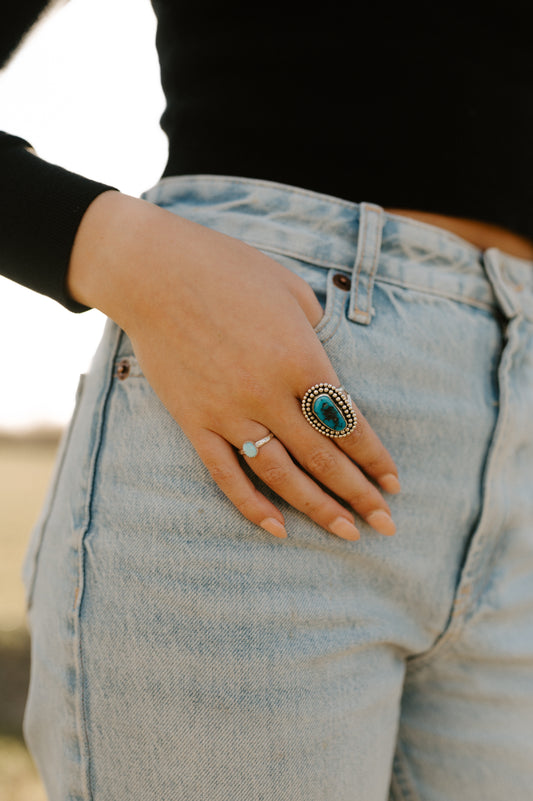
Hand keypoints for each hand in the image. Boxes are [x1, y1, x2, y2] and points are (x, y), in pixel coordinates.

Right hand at [68, 192, 400, 540]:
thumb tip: (329, 365)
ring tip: (347, 534)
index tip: (394, 483)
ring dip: (318, 509)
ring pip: (281, 476)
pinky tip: (278, 530)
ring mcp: (229, 413)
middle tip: (387, 524)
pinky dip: (252, 506)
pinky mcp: (195, 422)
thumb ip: (317, 334)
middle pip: (323, 459)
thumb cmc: (229, 271)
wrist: (155, 274)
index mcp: (302, 360)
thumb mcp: (291, 291)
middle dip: (359, 495)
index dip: (375, 458)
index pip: (349, 425)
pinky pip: (226, 474)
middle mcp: (270, 396)